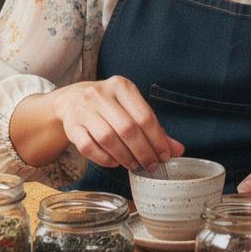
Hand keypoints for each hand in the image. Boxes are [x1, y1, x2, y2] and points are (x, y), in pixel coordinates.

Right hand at [53, 76, 183, 172]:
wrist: (73, 100)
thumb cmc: (111, 107)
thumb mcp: (133, 109)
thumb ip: (155, 129)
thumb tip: (178, 150)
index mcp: (122, 86)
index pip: (145, 116)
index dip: (157, 140)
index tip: (164, 156)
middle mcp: (101, 94)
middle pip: (127, 129)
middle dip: (143, 151)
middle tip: (151, 165)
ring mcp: (84, 109)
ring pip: (108, 139)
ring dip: (125, 157)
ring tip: (135, 165)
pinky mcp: (72, 126)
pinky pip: (89, 148)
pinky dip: (105, 159)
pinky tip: (115, 162)